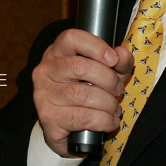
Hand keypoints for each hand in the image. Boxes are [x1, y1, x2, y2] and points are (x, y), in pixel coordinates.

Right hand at [31, 28, 133, 156]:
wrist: (65, 126)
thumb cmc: (85, 91)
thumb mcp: (105, 72)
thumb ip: (118, 62)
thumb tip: (122, 54)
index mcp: (56, 53)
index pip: (71, 38)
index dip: (96, 46)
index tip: (113, 59)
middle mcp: (45, 71)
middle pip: (80, 67)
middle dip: (108, 79)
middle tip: (118, 90)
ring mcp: (44, 96)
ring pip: (82, 94)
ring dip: (108, 103)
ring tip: (115, 108)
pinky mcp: (49, 119)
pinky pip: (83, 118)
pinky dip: (104, 120)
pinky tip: (110, 121)